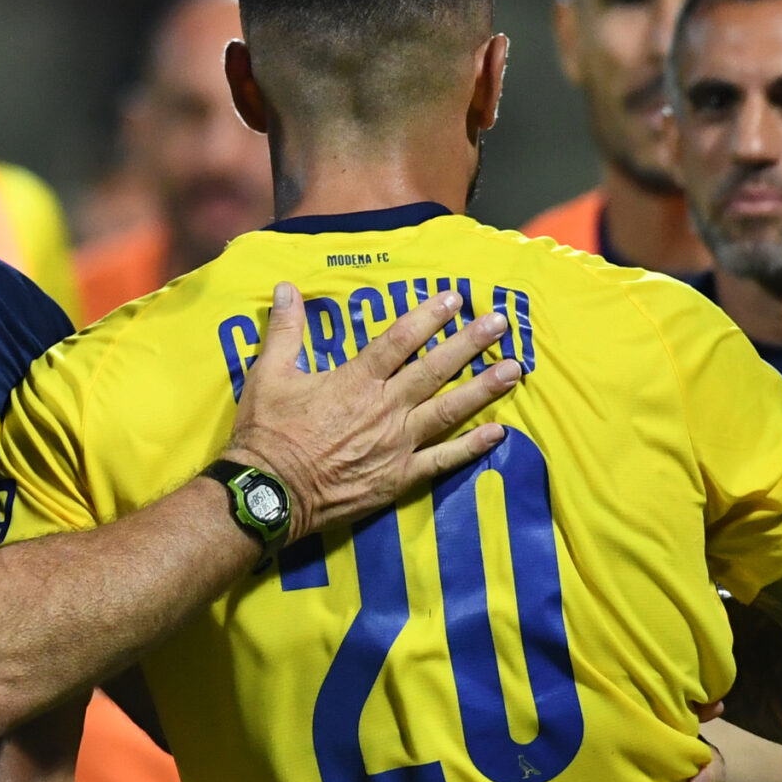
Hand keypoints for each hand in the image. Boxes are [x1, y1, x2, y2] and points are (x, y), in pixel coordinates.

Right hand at [224, 284, 518, 539]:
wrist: (270, 494)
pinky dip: (472, 447)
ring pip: (448, 410)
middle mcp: (384, 408)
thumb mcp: (269, 375)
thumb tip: (286, 287)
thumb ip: (285, 330)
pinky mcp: (400, 476)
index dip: (428, 316)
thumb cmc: (267, 434)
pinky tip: (498, 432)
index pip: (400, 340)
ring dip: (482, 388)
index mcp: (355, 380)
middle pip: (435, 369)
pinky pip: (443, 459)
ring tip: (514, 370)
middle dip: (470, 343)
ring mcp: (397, 444)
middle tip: (500, 322)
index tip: (454, 298)